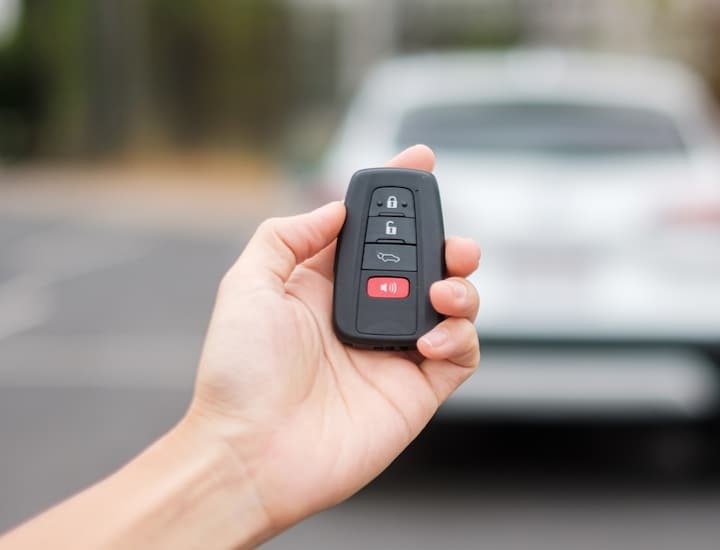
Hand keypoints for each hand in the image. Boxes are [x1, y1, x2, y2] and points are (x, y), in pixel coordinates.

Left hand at [185, 145, 480, 530]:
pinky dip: (461, 336)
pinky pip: (462, 353)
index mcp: (327, 286)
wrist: (250, 453)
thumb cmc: (238, 375)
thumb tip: (337, 207)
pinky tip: (433, 336)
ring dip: (461, 287)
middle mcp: (366, 314)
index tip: (419, 160)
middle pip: (425, 264)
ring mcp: (394, 353)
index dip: (398, 195)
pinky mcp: (417, 391)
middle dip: (449, 242)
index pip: (373, 230)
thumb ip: (289, 235)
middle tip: (453, 244)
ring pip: (454, 303)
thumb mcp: (247, 285)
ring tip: (442, 291)